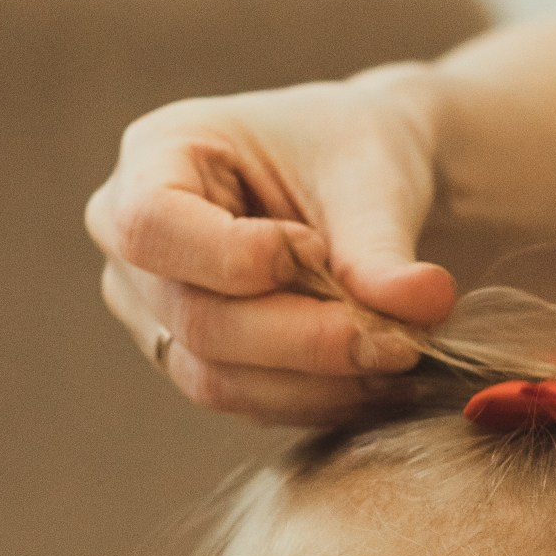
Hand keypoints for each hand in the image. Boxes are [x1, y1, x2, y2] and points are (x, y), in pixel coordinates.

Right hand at [85, 72, 456, 422]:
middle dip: (304, 339)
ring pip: (216, 378)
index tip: (320, 253)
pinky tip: (377, 382)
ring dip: (316, 383)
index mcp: (154, 156)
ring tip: (399, 360)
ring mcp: (155, 313)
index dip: (237, 258)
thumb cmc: (351, 152)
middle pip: (195, 319)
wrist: (360, 184)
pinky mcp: (194, 363)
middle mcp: (131, 243)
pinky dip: (317, 400)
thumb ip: (382, 244)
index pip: (153, 226)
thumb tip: (423, 303)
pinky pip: (245, 403)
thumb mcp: (371, 176)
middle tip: (398, 342)